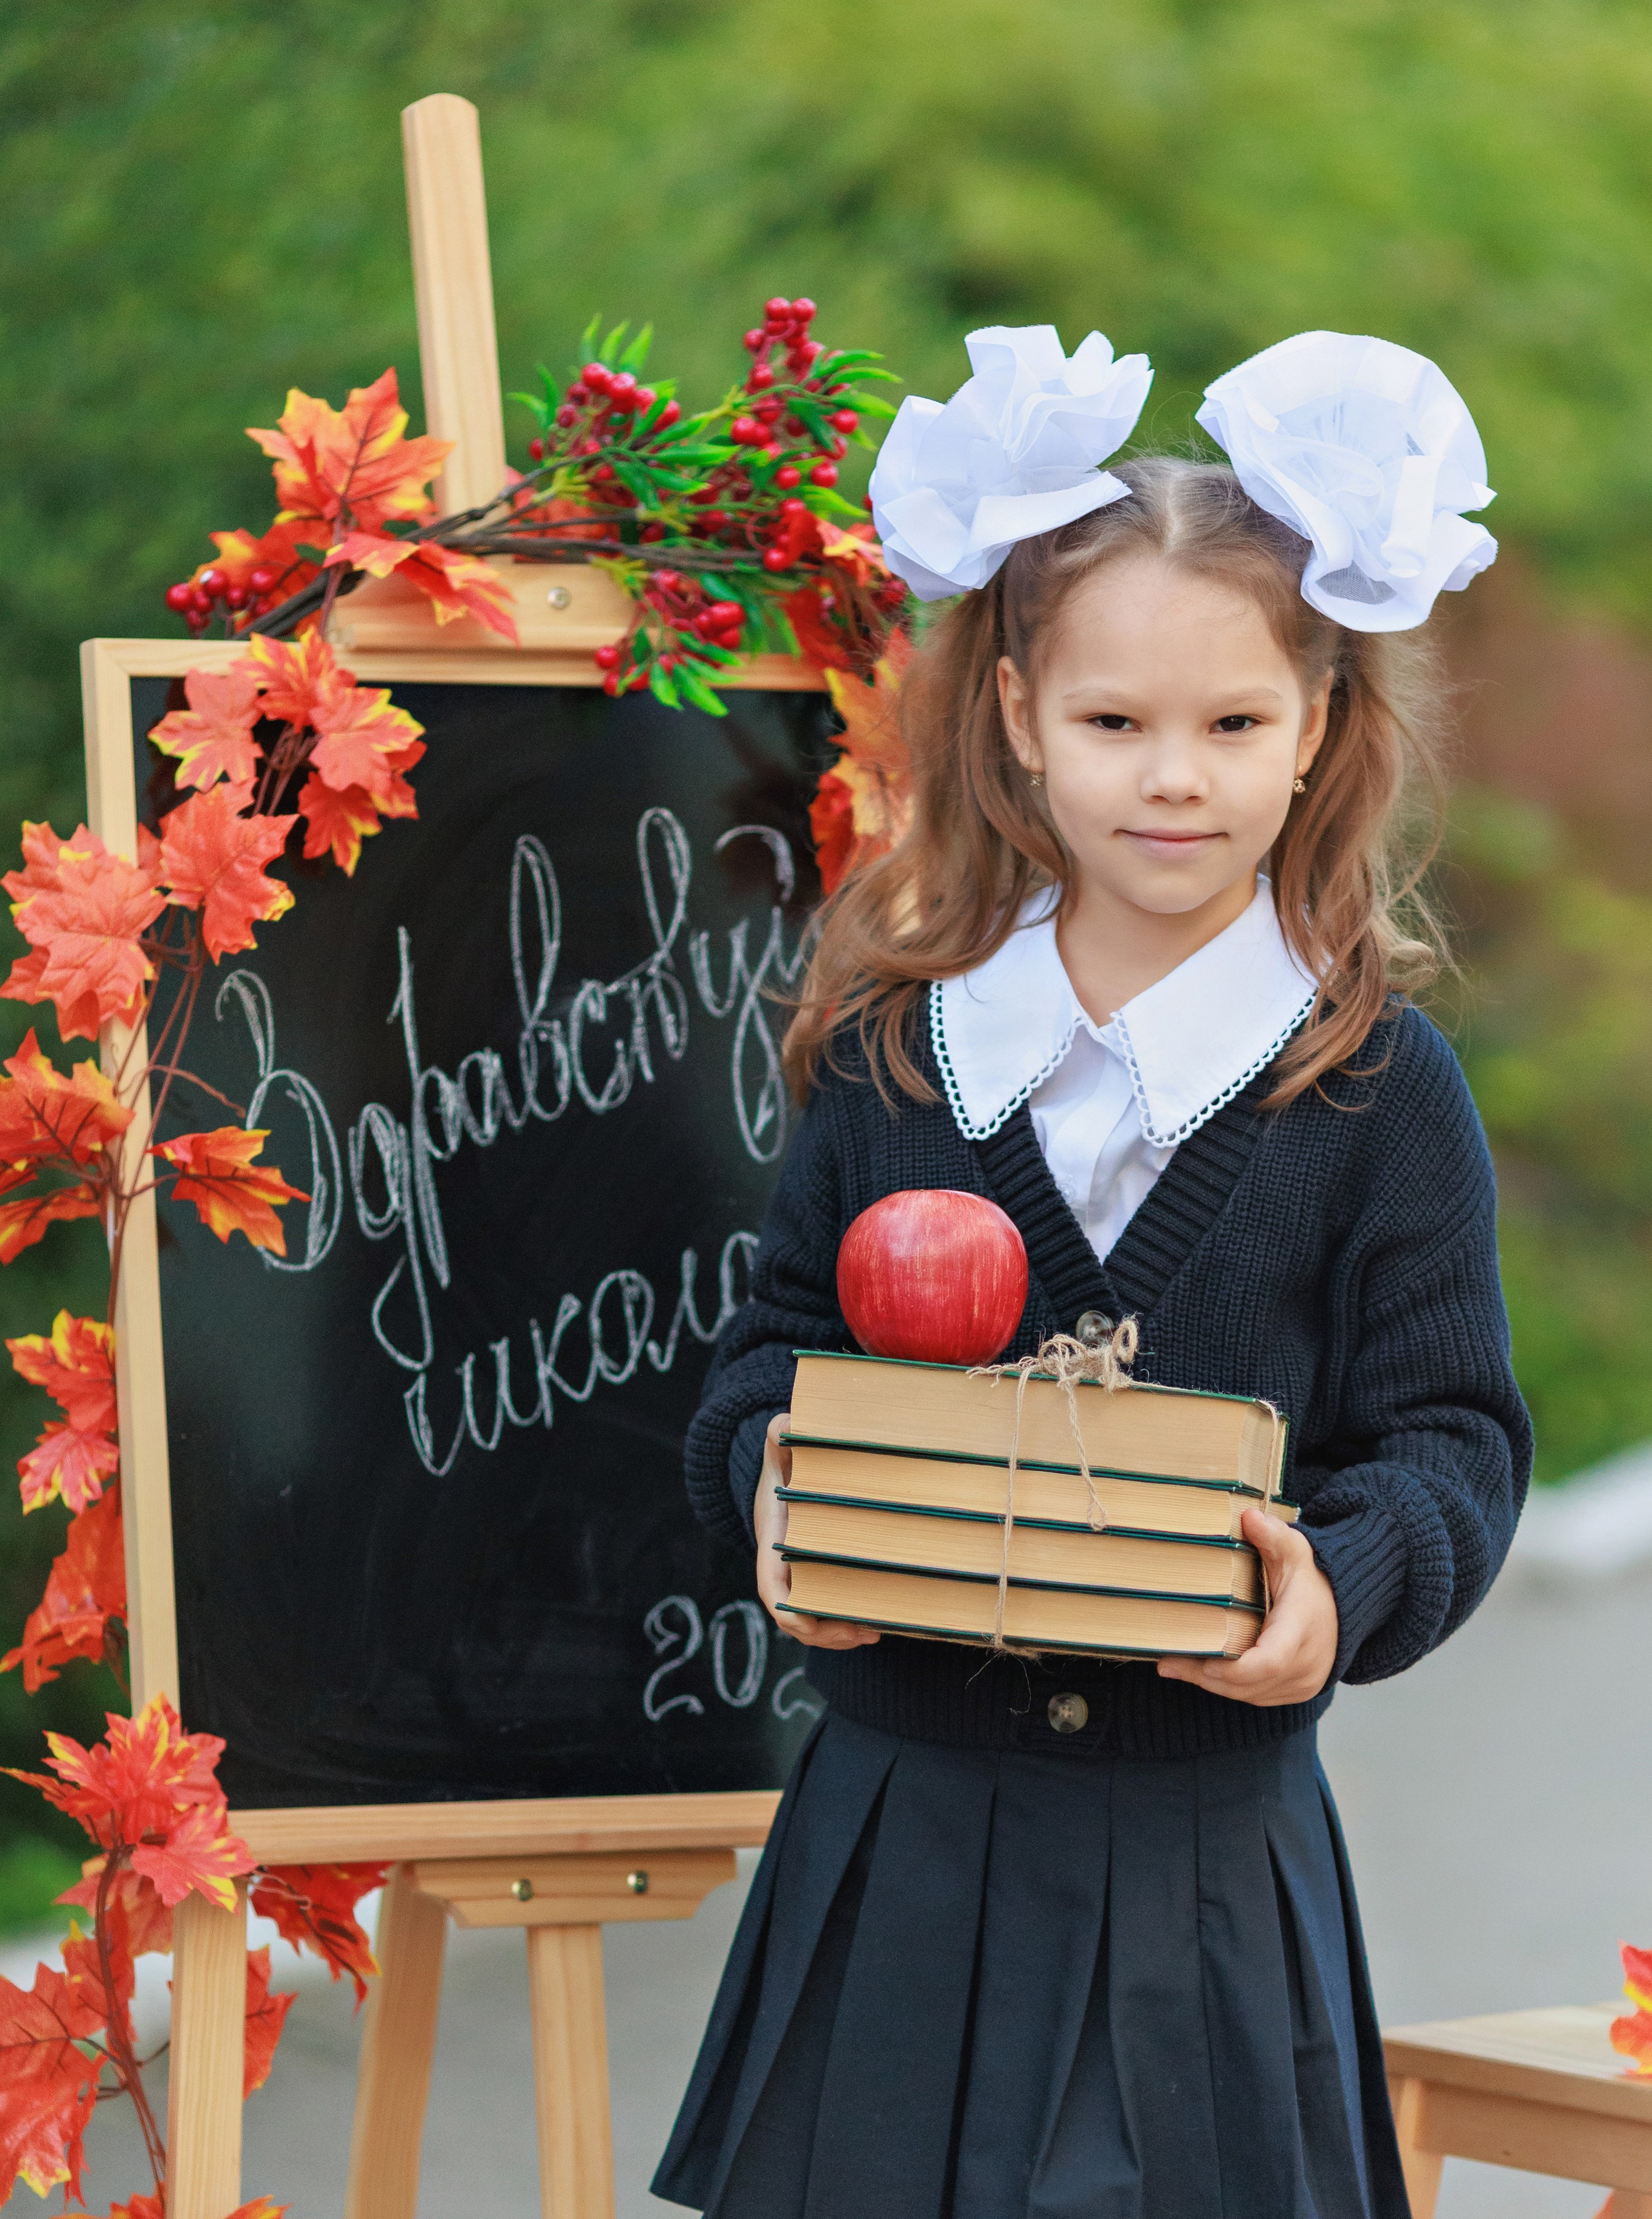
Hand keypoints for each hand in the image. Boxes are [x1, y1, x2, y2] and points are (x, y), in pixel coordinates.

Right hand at [754, 1412, 880, 1650]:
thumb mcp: (782, 1452)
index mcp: (772, 1544)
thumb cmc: (785, 1467)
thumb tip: (786, 1424)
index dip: (788, 1610)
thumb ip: (781, 1439)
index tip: (807, 1624)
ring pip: (812, 1621)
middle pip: (795, 1616)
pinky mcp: (817, 1579)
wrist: (783, 1477)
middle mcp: (782, 1568)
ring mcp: (799, 1578)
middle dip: (824, 1632)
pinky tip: (876, 1622)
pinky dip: (846, 1622)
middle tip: (862, 1631)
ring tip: (875, 1631)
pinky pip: (827, 1612)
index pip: (771, 1587)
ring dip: (840, 1634)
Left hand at [1156, 1506, 1336, 1705]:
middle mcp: (1307, 1663)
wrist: (1344, 1607)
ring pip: (1251, 1695)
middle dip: (1207, 1676)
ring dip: (1213, 1685)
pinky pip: (1258, 1697)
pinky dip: (1230, 1688)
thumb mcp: (1295, 1550)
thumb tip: (1249, 1517)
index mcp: (1302, 1628)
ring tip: (1175, 1666)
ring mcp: (1303, 1682)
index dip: (1232, 1668)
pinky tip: (1202, 1673)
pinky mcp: (1296, 1691)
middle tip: (1168, 1662)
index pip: (1269, 1661)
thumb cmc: (1313, 1578)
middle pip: (1251, 1684)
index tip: (1199, 1658)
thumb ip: (1272, 1535)